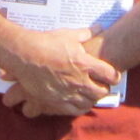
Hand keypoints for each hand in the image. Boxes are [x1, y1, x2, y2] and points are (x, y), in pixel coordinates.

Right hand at [0, 27, 118, 116]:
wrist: (24, 55)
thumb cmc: (45, 43)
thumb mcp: (67, 35)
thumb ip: (85, 34)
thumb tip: (98, 28)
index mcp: (84, 63)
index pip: (109, 74)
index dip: (114, 76)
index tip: (114, 76)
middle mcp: (79, 80)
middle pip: (101, 92)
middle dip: (104, 90)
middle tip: (102, 86)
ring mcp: (67, 92)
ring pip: (88, 103)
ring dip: (92, 100)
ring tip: (90, 95)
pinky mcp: (55, 101)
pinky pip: (73, 110)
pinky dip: (79, 108)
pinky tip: (78, 102)